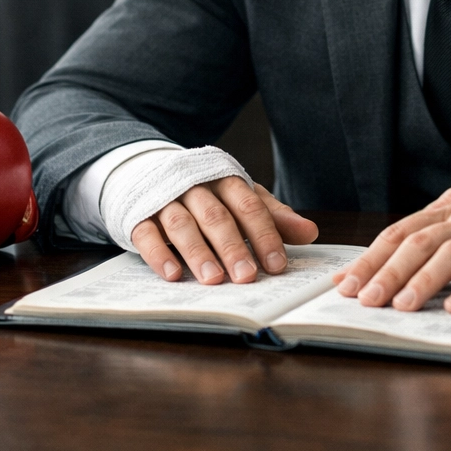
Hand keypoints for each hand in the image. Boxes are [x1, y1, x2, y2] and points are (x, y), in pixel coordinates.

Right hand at [131, 179, 317, 284]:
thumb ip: (273, 216)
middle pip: (216, 216)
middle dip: (233, 247)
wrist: (148, 171)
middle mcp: (195, 187)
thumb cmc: (206, 193)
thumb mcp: (239, 199)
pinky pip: (148, 234)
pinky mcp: (139, 215)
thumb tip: (311, 232)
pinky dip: (160, 254)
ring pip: (182, 224)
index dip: (264, 234)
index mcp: (225, 180)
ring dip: (197, 252)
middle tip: (247, 277)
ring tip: (213, 279)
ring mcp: (165, 199)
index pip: (249, 205)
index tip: (277, 264)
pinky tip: (172, 275)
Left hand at [332, 187, 450, 313]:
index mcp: (446, 207)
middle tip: (367, 299)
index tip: (347, 285)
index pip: (399, 232)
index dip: (370, 258)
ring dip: (423, 281)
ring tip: (402, 306)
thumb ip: (426, 242)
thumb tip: (377, 274)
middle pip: (418, 241)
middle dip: (388, 271)